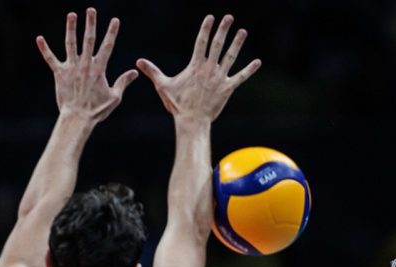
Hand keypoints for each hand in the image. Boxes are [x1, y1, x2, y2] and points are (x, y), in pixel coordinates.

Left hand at [36, 8, 137, 121]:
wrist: (78, 118)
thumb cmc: (97, 110)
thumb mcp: (115, 97)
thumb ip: (123, 82)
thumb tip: (134, 72)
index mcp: (99, 69)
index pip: (107, 47)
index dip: (111, 32)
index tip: (115, 20)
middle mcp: (85, 65)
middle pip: (88, 40)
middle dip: (90, 24)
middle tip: (91, 10)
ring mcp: (71, 68)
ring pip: (70, 44)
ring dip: (70, 28)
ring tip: (71, 14)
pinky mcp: (59, 74)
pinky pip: (50, 59)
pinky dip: (44, 49)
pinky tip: (39, 38)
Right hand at [136, 14, 261, 121]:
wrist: (192, 121)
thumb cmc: (178, 104)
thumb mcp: (163, 86)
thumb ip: (153, 71)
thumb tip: (138, 61)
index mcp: (195, 66)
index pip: (201, 42)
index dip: (205, 29)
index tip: (210, 17)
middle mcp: (209, 69)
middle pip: (217, 45)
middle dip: (223, 29)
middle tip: (229, 17)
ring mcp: (219, 78)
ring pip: (230, 57)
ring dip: (237, 43)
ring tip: (243, 31)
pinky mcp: (228, 88)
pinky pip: (240, 77)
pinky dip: (249, 69)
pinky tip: (258, 61)